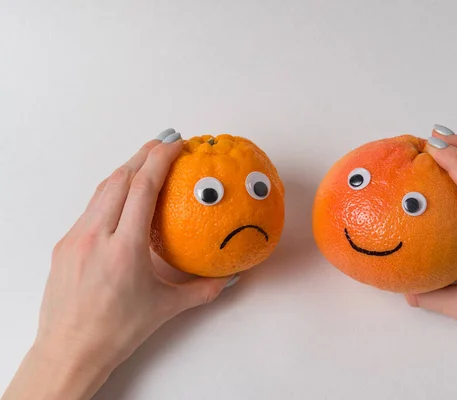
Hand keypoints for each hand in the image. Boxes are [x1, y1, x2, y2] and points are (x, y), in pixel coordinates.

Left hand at [2, 130, 235, 399]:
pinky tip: (124, 195)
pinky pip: (91, 207)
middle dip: (144, 154)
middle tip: (166, 142)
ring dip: (126, 169)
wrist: (70, 351)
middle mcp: (96, 237)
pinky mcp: (65, 244)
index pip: (142, 189)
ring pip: (101, 190)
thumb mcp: (167, 308)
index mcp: (124, 250)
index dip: (160, 160)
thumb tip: (229, 276)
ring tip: (147, 160)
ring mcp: (75, 238)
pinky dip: (111, 192)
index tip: (177, 145)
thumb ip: (204, 289)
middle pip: (119, 179)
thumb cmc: (116, 332)